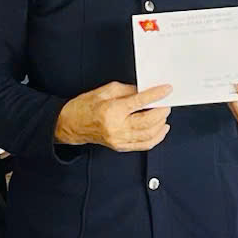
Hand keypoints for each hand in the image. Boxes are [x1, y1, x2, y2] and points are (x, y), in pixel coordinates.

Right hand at [55, 82, 172, 151]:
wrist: (70, 124)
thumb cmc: (85, 106)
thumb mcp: (106, 91)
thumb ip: (128, 90)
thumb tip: (146, 91)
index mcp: (112, 111)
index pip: (140, 102)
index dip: (156, 95)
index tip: (167, 90)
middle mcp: (117, 127)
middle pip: (148, 122)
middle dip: (162, 112)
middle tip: (166, 103)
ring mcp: (119, 140)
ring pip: (149, 136)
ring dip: (161, 125)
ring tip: (164, 115)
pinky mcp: (120, 147)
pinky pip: (144, 145)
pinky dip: (156, 138)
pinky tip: (161, 129)